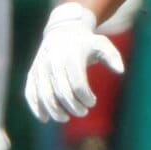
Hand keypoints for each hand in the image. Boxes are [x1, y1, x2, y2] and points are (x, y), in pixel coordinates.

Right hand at [25, 3, 125, 121]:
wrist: (62, 31)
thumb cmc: (86, 42)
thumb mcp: (102, 44)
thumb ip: (113, 57)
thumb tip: (120, 71)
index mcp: (71, 55)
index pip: (78, 84)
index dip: (86, 98)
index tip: (93, 102)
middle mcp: (53, 61)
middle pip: (62, 92)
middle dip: (74, 107)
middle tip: (83, 112)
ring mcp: (40, 67)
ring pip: (44, 95)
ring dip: (55, 111)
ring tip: (65, 118)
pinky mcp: (32, 73)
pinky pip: (30, 92)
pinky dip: (36, 107)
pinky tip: (45, 118)